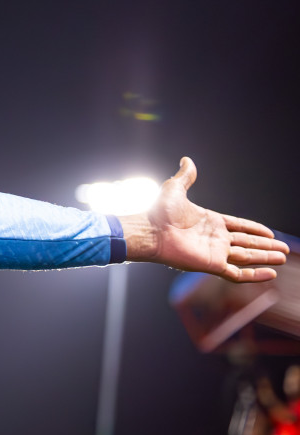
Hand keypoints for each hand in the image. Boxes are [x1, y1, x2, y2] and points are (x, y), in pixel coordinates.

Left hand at [122, 157, 288, 282]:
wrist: (149, 230)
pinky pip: (238, 273)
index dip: (255, 229)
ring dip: (265, 258)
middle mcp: (215, 238)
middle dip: (266, 246)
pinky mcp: (212, 265)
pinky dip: (254, 275)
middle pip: (247, 243)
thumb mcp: (175, 188)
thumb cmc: (159, 211)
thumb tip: (186, 159)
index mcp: (210, 221)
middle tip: (285, 249)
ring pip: (247, 257)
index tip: (270, 233)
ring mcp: (215, 252)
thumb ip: (186, 176)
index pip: (239, 226)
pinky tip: (270, 273)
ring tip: (283, 258)